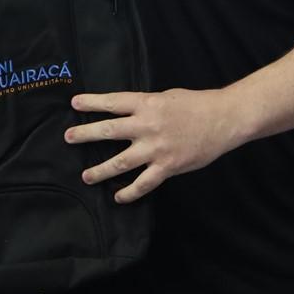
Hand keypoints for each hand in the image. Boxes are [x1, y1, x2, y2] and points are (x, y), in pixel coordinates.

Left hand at [66, 88, 241, 202]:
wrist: (224, 119)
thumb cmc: (196, 105)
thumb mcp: (167, 97)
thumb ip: (146, 106)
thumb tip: (127, 113)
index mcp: (148, 104)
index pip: (114, 102)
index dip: (92, 102)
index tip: (74, 103)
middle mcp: (148, 125)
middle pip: (110, 130)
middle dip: (86, 134)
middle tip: (68, 137)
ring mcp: (157, 148)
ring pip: (122, 162)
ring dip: (101, 170)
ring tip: (86, 176)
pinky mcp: (168, 166)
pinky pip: (144, 183)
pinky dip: (130, 192)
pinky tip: (118, 196)